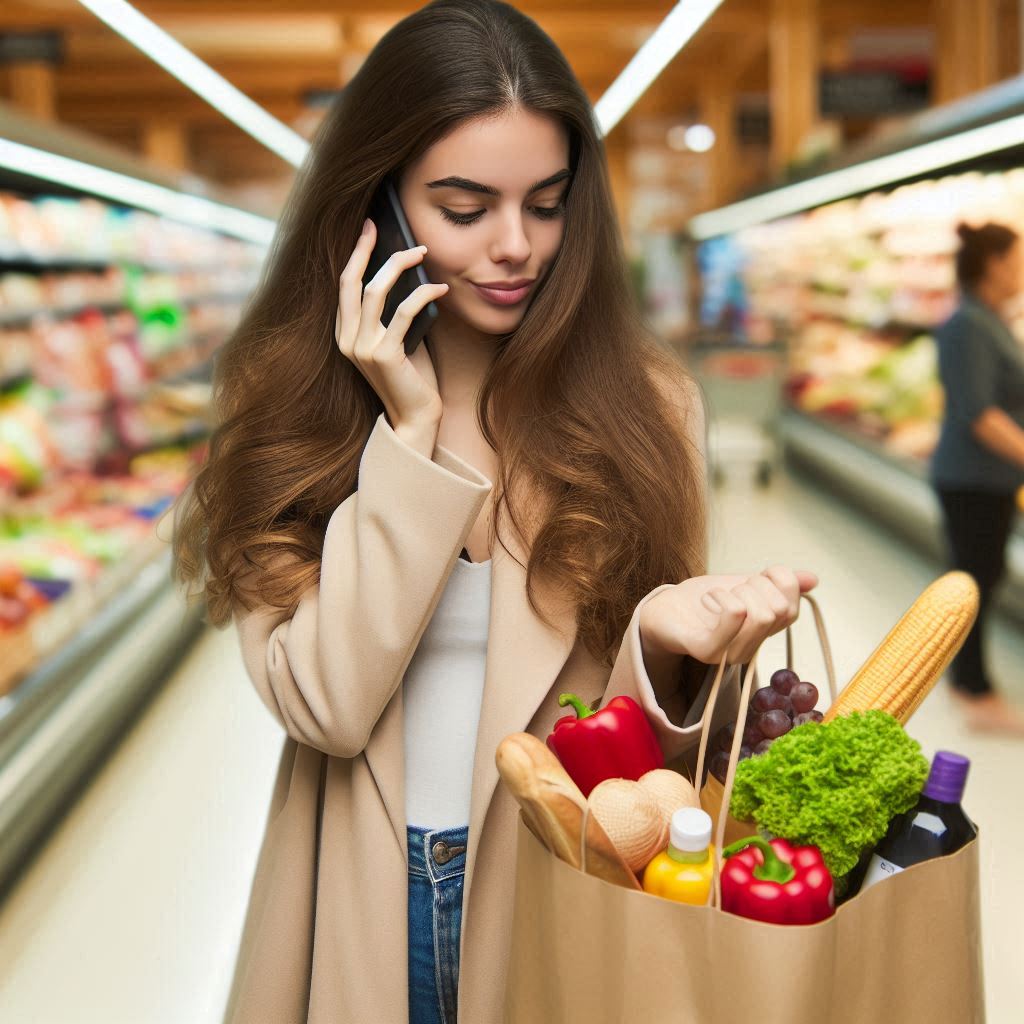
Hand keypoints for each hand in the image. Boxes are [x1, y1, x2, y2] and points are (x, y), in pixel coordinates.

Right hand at [335, 218, 447, 431]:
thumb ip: (395, 312)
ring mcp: (362, 348)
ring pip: (375, 291)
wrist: (416, 419)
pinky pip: (404, 312)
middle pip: (351, 282)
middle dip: (366, 248)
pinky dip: (424, 295)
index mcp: (345, 335)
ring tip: (422, 252)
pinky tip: (441, 288)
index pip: (344, 285)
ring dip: (400, 265)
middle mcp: (347, 340)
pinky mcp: (384, 355)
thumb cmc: (412, 378)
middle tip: (382, 223)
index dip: (356, 254)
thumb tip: (409, 271)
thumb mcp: (399, 339)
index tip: (368, 229)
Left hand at [639, 566, 818, 668]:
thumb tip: (813, 579)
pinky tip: (708, 600)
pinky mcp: (706, 649)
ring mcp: (730, 652)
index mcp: (764, 632)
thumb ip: (775, 584)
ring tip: (716, 596)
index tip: (757, 576)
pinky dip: (723, 597)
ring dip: (737, 591)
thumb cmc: (701, 602)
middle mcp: (751, 647)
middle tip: (731, 588)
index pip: (793, 605)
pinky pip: (734, 617)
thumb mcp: (743, 586)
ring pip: (760, 613)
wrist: (660, 611)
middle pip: (778, 609)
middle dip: (756, 584)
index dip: (781, 579)